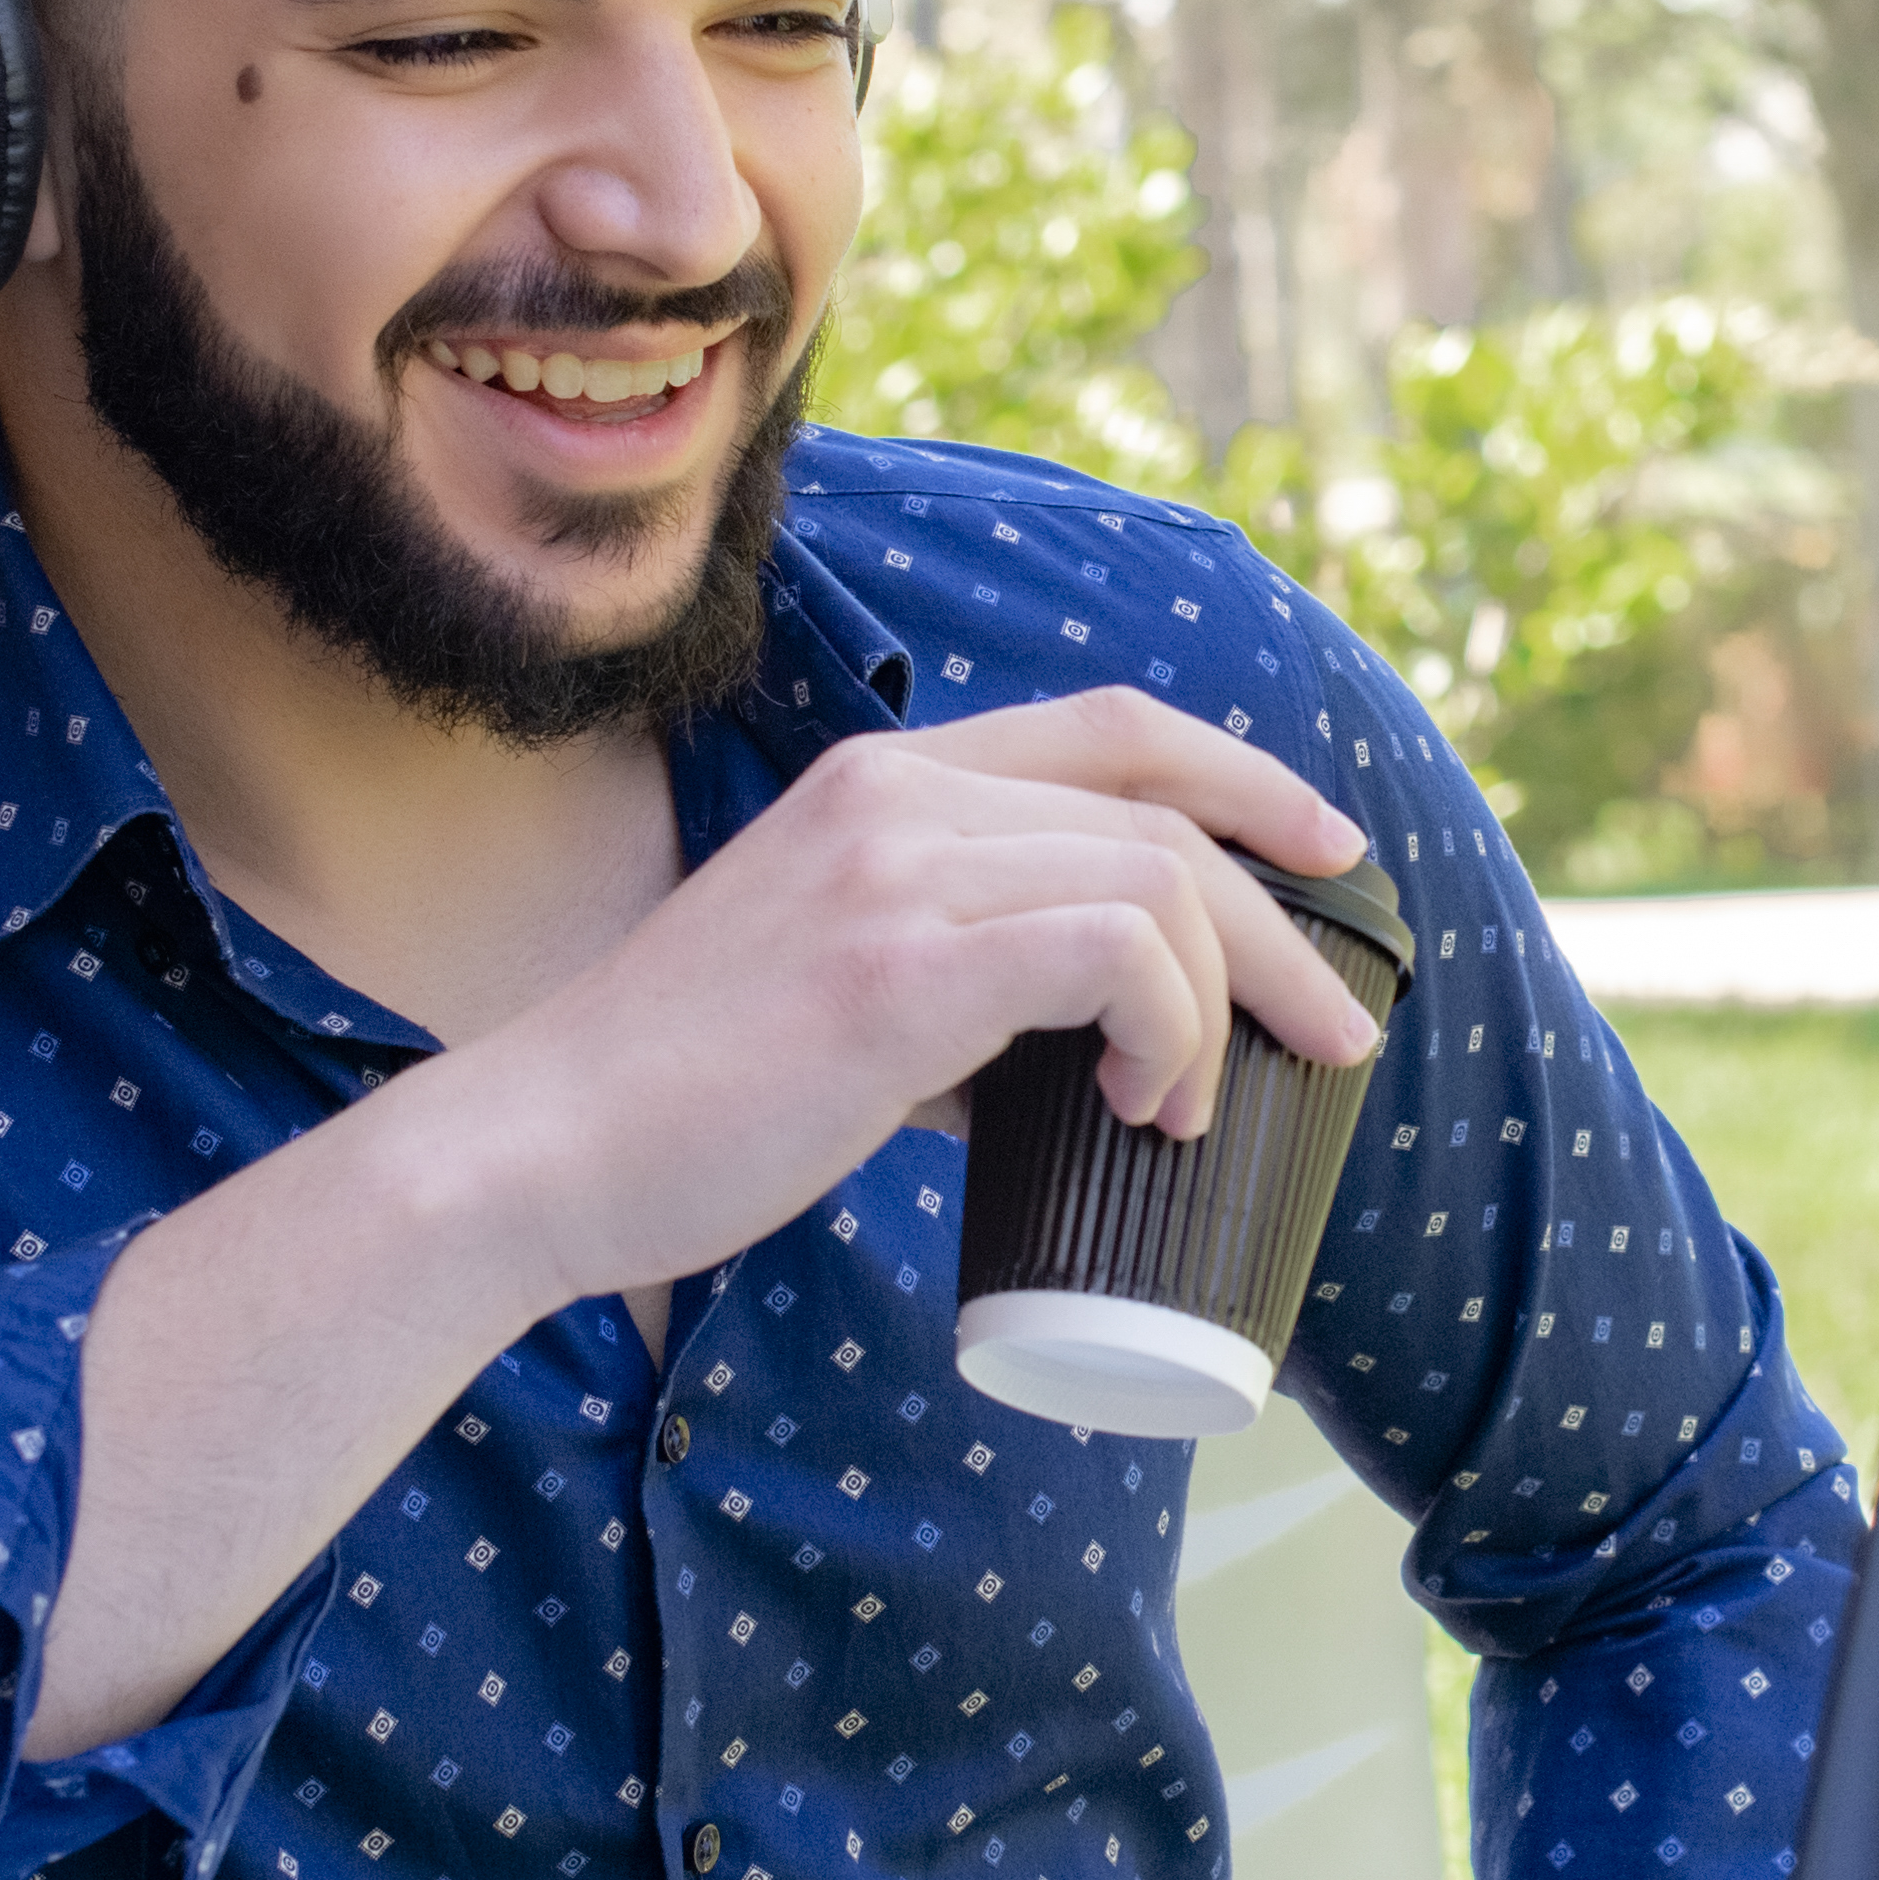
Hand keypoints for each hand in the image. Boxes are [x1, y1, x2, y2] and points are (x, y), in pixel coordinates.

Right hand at [410, 690, 1381, 1328]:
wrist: (542, 1153)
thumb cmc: (685, 1104)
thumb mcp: (834, 992)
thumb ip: (955, 988)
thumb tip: (1073, 1062)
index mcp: (882, 781)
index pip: (1113, 726)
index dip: (1246, 777)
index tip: (1332, 856)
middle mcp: (895, 794)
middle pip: (1162, 808)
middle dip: (1281, 925)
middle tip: (1337, 1032)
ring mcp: (895, 871)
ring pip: (1155, 882)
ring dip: (1216, 1004)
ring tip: (1182, 1111)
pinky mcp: (898, 966)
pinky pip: (1115, 951)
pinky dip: (1165, 1027)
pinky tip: (1137, 1103)